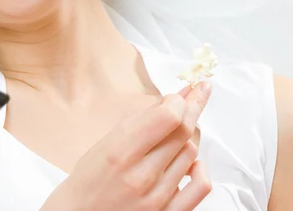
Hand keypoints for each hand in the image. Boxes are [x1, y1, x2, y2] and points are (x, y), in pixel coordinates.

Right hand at [42, 82, 212, 210]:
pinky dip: (200, 168)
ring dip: (187, 138)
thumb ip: (144, 119)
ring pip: (191, 152)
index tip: (180, 94)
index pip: (169, 116)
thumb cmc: (91, 178)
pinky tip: (191, 162)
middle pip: (184, 130)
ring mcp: (157, 199)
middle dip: (193, 105)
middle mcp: (141, 176)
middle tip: (196, 93)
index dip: (179, 100)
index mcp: (121, 151)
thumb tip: (176, 98)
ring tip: (173, 136)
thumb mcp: (108, 140)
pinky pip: (201, 186)